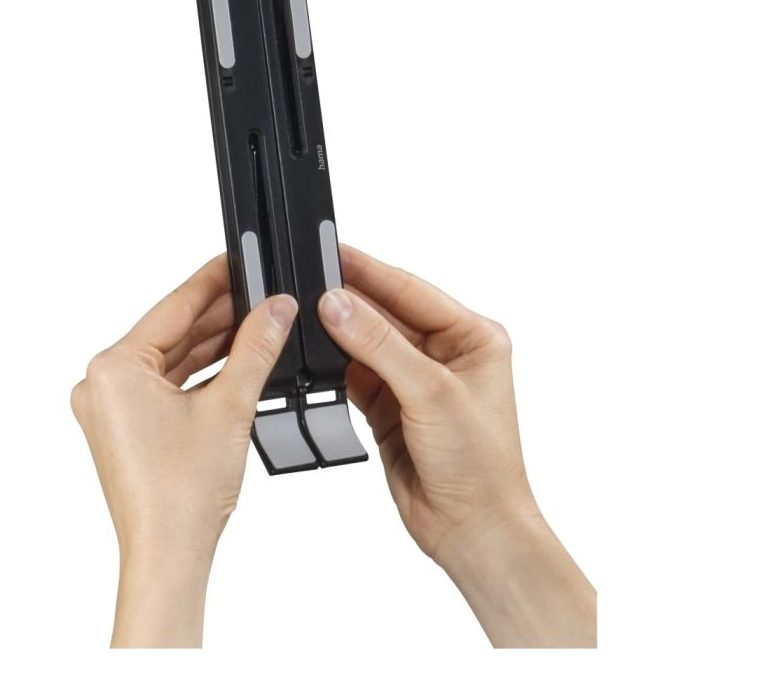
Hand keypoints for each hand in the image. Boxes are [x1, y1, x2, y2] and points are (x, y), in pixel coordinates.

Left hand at [71, 254, 296, 646]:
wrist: (168, 555)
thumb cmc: (181, 495)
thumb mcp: (230, 406)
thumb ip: (256, 348)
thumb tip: (276, 309)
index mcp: (112, 368)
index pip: (173, 307)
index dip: (214, 281)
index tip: (240, 259)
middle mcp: (102, 383)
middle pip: (173, 332)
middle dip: (221, 316)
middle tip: (263, 292)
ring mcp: (111, 407)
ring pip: (173, 359)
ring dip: (216, 346)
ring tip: (260, 324)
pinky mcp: (125, 427)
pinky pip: (168, 385)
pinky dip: (202, 375)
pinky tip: (239, 362)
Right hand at [321, 245, 595, 646]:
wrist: (473, 529)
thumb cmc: (482, 466)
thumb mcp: (431, 394)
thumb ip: (380, 346)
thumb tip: (338, 305)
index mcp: (473, 337)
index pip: (411, 291)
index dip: (370, 271)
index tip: (333, 252)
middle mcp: (446, 354)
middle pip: (385, 314)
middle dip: (347, 301)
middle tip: (305, 282)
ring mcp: (415, 381)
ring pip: (366, 344)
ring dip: (337, 334)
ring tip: (301, 315)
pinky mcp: (391, 407)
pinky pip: (355, 375)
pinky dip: (334, 368)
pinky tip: (312, 356)